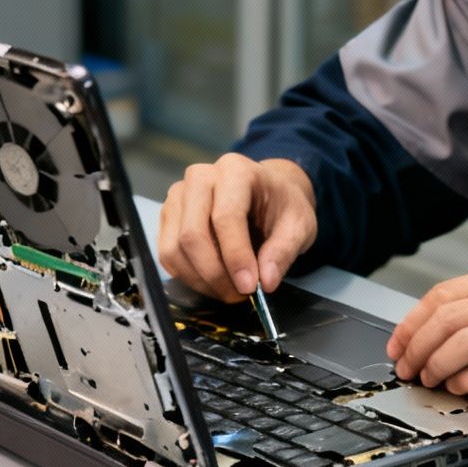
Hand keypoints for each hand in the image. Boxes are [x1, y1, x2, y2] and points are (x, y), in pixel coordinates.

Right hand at [159, 155, 317, 301]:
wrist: (266, 193)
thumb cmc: (281, 206)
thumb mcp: (299, 225)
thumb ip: (283, 251)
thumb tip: (266, 282)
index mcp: (235, 171)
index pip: (225, 217)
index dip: (236, 257)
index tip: (249, 287)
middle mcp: (199, 178)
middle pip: (192, 234)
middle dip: (215, 274)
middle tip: (238, 295)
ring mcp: (178, 196)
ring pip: (174, 248)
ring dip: (200, 280)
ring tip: (228, 291)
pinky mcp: (169, 216)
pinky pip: (167, 255)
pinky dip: (188, 277)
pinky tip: (212, 283)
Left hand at [387, 257, 467, 413]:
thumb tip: (441, 327)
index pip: (448, 292)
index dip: (413, 321)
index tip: (399, 342)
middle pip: (448, 316)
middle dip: (416, 346)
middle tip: (407, 366)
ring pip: (463, 342)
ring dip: (436, 365)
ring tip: (431, 380)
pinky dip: (466, 382)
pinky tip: (461, 388)